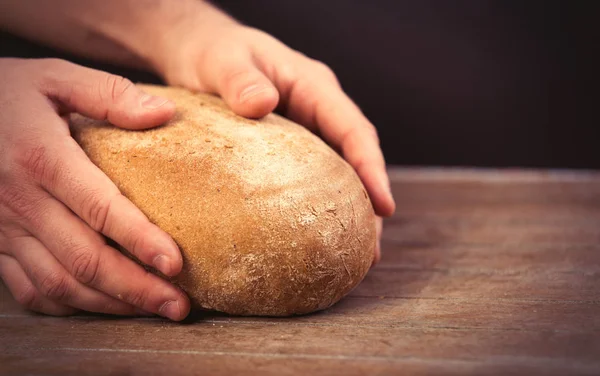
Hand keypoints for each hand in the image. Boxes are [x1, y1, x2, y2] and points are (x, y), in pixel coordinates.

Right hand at [0, 58, 188, 319]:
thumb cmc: (6, 95)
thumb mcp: (54, 77)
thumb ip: (108, 94)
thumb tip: (164, 113)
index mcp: (41, 158)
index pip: (100, 208)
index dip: (140, 240)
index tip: (176, 264)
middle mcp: (20, 201)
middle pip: (84, 258)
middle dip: (136, 288)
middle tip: (179, 306)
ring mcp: (4, 229)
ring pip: (60, 283)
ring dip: (111, 304)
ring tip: (155, 309)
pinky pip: (31, 289)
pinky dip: (70, 306)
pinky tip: (105, 306)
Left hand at [150, 10, 394, 262]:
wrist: (197, 54)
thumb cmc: (212, 53)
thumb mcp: (223, 60)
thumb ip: (239, 80)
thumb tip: (262, 105)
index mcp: (313, 86)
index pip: (353, 129)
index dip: (371, 167)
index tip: (384, 206)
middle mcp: (317, 110)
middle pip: (355, 158)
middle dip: (368, 201)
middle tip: (371, 248)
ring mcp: (305, 131)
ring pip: (338, 173)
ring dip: (349, 211)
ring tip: (353, 255)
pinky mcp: (288, 151)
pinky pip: (311, 179)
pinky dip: (319, 208)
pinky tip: (316, 237)